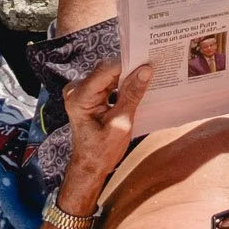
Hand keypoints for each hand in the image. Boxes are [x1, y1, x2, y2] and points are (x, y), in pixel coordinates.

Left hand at [61, 57, 153, 200]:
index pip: (106, 71)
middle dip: (129, 70)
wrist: (90, 166)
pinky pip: (107, 82)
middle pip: (107, 71)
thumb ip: (132, 95)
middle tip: (152, 68)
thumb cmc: (103, 151)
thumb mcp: (121, 123)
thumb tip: (146, 70)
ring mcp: (81, 92)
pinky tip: (137, 86)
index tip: (150, 61)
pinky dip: (121, 84)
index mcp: (79, 97)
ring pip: (109, 75)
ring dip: (127, 77)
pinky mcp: (87, 95)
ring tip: (148, 76)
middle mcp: (76, 90)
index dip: (128, 65)